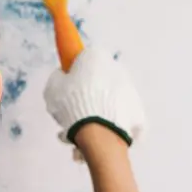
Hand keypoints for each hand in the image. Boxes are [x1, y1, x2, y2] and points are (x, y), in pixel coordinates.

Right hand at [43, 45, 145, 159]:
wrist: (97, 132)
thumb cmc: (72, 103)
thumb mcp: (52, 88)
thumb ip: (59, 77)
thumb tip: (64, 77)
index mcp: (96, 57)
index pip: (84, 58)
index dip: (75, 72)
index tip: (68, 85)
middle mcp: (117, 68)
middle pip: (100, 79)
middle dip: (90, 91)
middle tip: (75, 108)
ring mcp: (131, 90)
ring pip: (111, 98)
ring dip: (101, 108)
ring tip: (85, 128)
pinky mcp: (138, 111)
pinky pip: (122, 115)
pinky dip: (114, 122)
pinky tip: (101, 134)